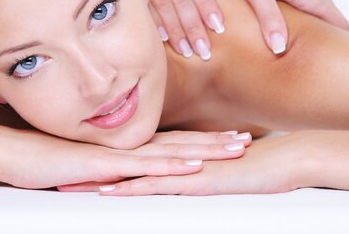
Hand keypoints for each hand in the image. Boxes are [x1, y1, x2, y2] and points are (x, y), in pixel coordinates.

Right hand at [0, 127, 250, 190]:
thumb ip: (108, 164)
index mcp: (126, 146)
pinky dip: (173, 166)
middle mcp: (129, 146)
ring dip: (206, 150)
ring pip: (172, 152)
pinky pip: (146, 166)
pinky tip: (194, 165)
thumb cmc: (45, 157)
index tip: (225, 137)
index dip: (200, 140)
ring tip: (236, 148)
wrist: (15, 151)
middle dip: (215, 143)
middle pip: (181, 144)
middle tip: (245, 140)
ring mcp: (120, 154)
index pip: (172, 142)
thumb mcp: (85, 164)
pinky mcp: (107, 164)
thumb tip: (122, 172)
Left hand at [69, 132, 307, 195]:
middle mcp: (174, 159)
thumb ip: (203, 169)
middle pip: (124, 162)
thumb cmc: (262, 166)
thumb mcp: (224, 170)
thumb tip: (189, 174)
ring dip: (99, 178)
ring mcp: (183, 168)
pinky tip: (106, 192)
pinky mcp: (193, 180)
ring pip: (131, 173)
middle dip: (91, 166)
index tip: (80, 161)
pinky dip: (129, 188)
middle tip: (58, 168)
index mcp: (179, 156)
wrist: (290, 159)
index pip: (136, 157)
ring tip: (66, 182)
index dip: (107, 159)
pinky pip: (155, 185)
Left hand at [180, 0, 348, 54]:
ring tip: (307, 61)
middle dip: (329, 46)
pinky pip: (307, 6)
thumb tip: (281, 50)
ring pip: (319, 15)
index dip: (346, 49)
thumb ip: (270, 20)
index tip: (343, 70)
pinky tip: (290, 35)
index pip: (343, 27)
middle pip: (333, 24)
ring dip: (316, 34)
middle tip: (322, 75)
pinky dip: (304, 22)